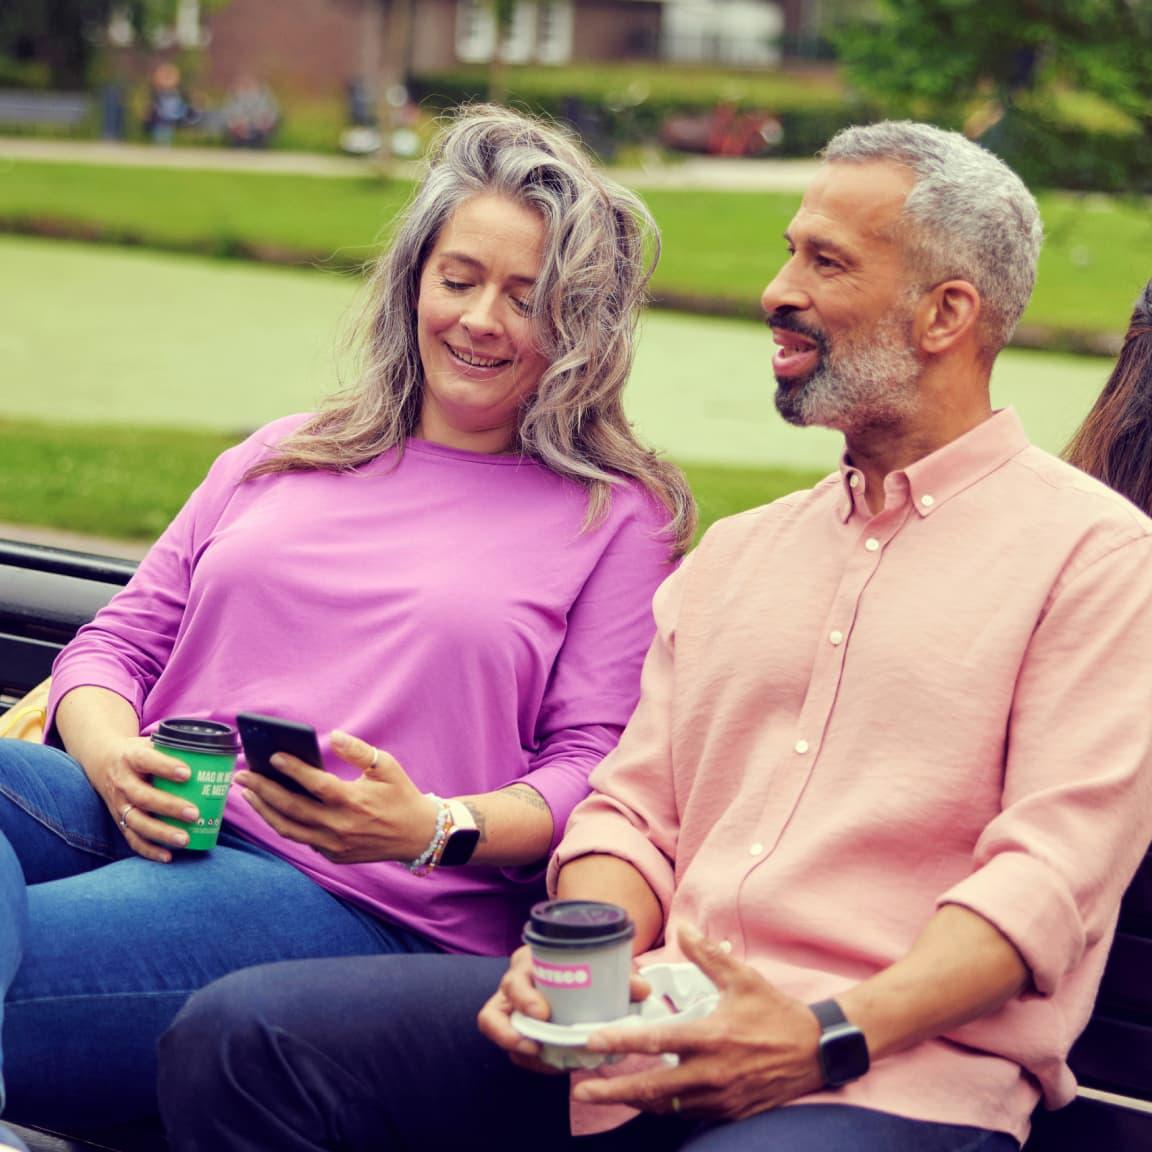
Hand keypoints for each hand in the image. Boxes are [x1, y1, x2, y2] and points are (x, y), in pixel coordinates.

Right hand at [86, 737, 201, 862]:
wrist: (103, 762)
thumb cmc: (138, 753)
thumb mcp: (152, 743)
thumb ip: (179, 749)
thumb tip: (220, 759)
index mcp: (132, 758)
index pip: (147, 761)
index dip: (166, 767)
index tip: (188, 774)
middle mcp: (123, 782)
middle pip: (143, 797)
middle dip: (169, 807)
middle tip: (195, 814)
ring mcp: (119, 804)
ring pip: (137, 822)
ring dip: (161, 833)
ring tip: (185, 839)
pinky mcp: (119, 821)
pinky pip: (132, 838)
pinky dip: (149, 850)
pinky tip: (168, 856)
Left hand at [235, 729, 437, 864]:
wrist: (417, 835)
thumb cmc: (400, 795)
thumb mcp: (386, 766)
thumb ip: (358, 751)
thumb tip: (333, 736)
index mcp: (353, 800)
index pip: (315, 784)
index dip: (293, 769)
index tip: (273, 756)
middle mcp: (340, 825)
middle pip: (291, 808)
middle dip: (262, 790)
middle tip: (242, 775)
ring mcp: (334, 844)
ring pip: (288, 829)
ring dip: (264, 810)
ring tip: (248, 793)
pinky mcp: (333, 855)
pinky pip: (301, 839)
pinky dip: (283, 823)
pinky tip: (271, 808)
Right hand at [477, 946, 652, 1075]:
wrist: (576, 966)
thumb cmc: (584, 962)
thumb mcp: (600, 964)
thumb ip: (621, 975)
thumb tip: (642, 989)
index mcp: (530, 964)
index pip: (513, 980)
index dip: (524, 999)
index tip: (543, 1013)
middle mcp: (514, 987)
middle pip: (493, 1011)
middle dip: (510, 1034)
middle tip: (535, 1048)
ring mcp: (511, 1010)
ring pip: (497, 1035)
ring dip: (519, 1052)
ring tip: (544, 1061)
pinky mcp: (517, 1029)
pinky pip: (514, 1050)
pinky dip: (531, 1061)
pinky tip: (553, 1065)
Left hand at [573, 925, 824, 1119]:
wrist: (816, 1052)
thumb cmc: (776, 1012)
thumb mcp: (744, 978)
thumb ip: (708, 955)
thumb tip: (682, 927)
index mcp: (711, 1036)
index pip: (656, 1041)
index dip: (621, 1041)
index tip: (591, 1042)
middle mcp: (711, 1073)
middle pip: (652, 1088)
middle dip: (614, 1092)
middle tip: (582, 1090)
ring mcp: (719, 1098)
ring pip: (667, 1106)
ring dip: (636, 1102)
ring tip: (608, 1094)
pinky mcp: (729, 1112)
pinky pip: (688, 1113)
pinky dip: (665, 1107)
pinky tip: (649, 1100)